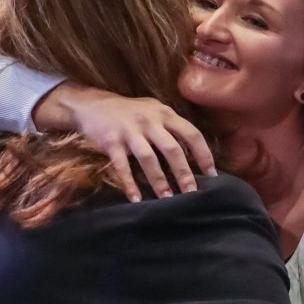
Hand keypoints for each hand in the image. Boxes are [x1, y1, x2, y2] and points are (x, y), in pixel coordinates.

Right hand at [34, 82, 216, 201]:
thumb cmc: (129, 112)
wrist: (91, 104)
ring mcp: (129, 130)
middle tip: (191, 193)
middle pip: (172, 148)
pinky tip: (136, 199)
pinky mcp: (111, 141)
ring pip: (148, 158)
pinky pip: (122, 166)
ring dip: (159, 180)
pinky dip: (129, 183)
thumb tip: (191, 152)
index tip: (212, 174)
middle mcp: (149, 120)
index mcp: (164, 114)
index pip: (191, 134)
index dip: (203, 154)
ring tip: (167, 198)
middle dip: (183, 173)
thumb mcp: (154, 112)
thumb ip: (172, 128)